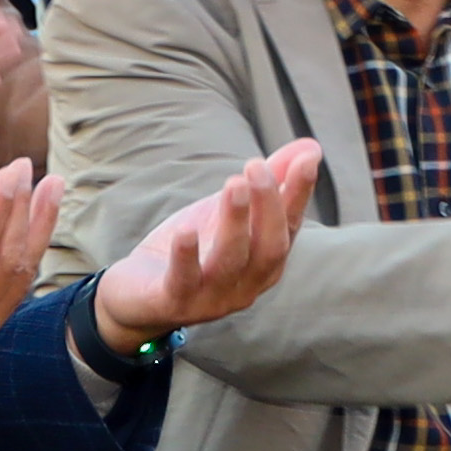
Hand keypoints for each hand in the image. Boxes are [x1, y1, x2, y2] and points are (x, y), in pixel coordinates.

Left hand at [96, 138, 322, 343]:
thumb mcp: (230, 212)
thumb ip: (270, 182)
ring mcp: (212, 298)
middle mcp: (246, 285)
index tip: (306, 161)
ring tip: (234, 183)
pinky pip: (183, 281)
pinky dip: (186, 256)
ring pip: (229, 262)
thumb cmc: (195, 249)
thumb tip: (311, 148)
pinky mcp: (174, 301)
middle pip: (268, 248)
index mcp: (265, 263)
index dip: (299, 195)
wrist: (139, 295)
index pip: (289, 227)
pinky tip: (185, 230)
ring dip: (235, 222)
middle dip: (267, 206)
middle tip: (256, 165)